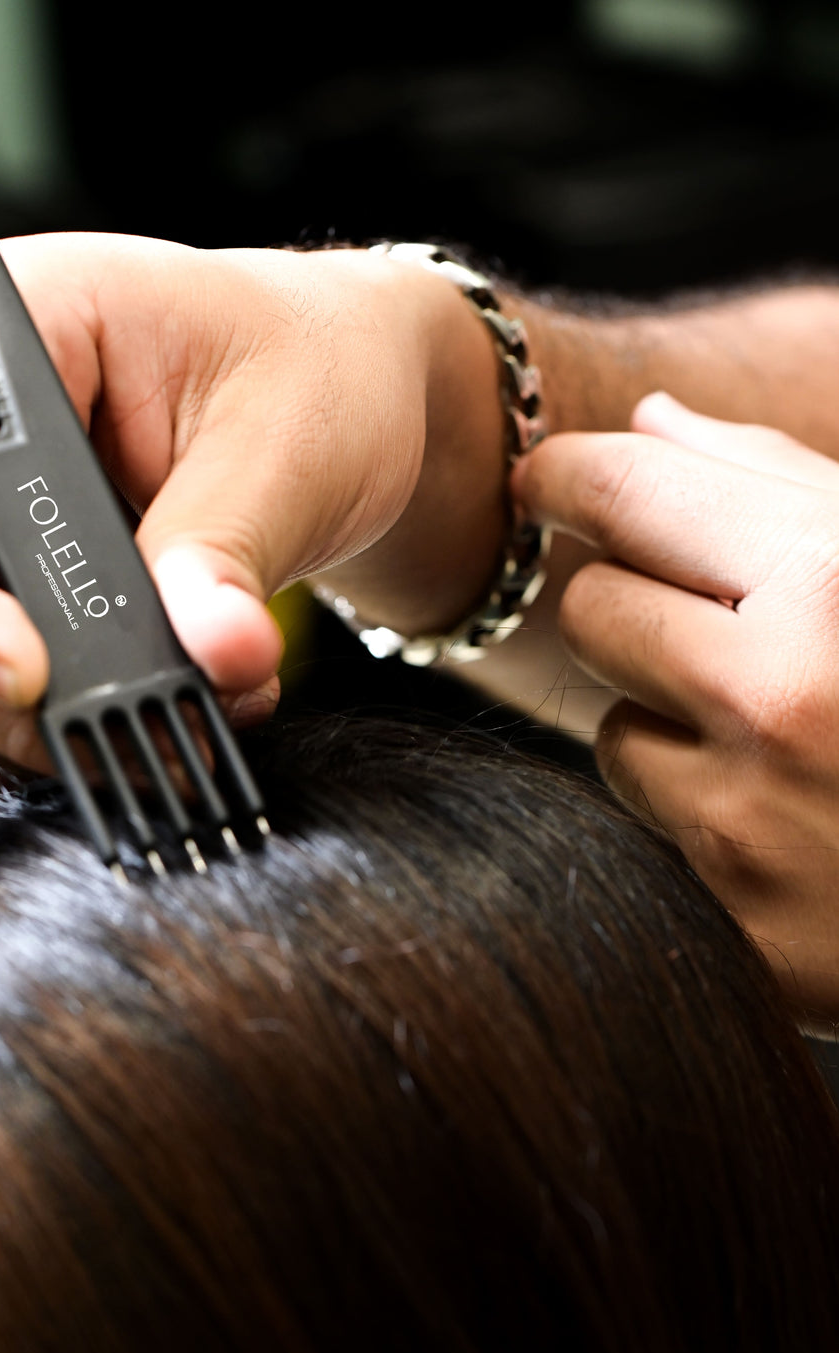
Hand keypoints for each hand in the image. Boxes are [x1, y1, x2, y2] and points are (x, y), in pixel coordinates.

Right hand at [0, 233, 497, 782]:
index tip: (28, 675)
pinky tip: (138, 731)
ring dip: (33, 724)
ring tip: (179, 724)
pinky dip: (44, 733)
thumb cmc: (308, 371)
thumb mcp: (288, 443)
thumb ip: (230, 546)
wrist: (340, 403)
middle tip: (125, 733)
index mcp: (2, 326)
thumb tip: (215, 652)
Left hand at [513, 392, 838, 1018]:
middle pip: (591, 610)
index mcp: (835, 582)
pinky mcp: (744, 929)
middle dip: (633, 603)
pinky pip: (656, 834)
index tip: (543, 478)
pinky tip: (801, 816)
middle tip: (708, 620)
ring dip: (671, 720)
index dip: (565, 476)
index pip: (627, 494)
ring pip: (613, 731)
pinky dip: (707, 814)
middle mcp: (779, 699)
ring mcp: (754, 825)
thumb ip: (780, 482)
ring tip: (791, 733)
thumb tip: (646, 423)